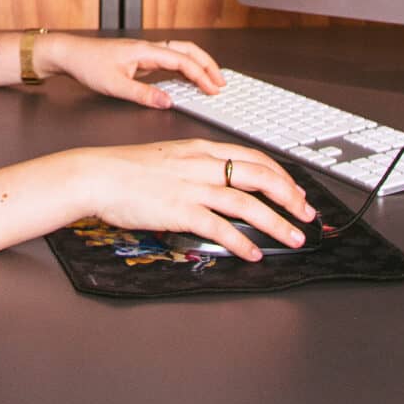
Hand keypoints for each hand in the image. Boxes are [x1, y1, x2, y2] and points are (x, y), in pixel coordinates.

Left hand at [41, 34, 223, 108]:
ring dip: (198, 64)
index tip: (214, 88)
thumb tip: (168, 102)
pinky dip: (184, 68)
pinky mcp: (140, 59)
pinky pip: (170, 60)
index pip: (182, 61)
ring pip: (180, 53)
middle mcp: (148, 49)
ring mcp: (145, 53)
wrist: (69, 54)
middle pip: (187, 50)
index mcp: (145, 52)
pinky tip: (188, 79)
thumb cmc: (87, 65)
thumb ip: (142, 95)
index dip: (201, 75)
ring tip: (211, 79)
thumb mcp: (114, 86)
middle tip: (222, 82)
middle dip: (208, 65)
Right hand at [69, 139, 314, 261]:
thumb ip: (194, 166)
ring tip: (293, 238)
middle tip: (307, 214)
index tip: (294, 190)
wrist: (96, 175)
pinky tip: (253, 254)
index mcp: (200, 149)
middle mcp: (202, 165)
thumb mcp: (168, 157)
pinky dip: (241, 242)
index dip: (280, 175)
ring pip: (247, 203)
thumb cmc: (125, 169)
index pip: (253, 157)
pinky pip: (220, 228)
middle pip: (259, 177)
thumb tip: (216, 182)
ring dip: (277, 223)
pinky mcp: (181, 210)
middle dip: (290, 197)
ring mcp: (193, 187)